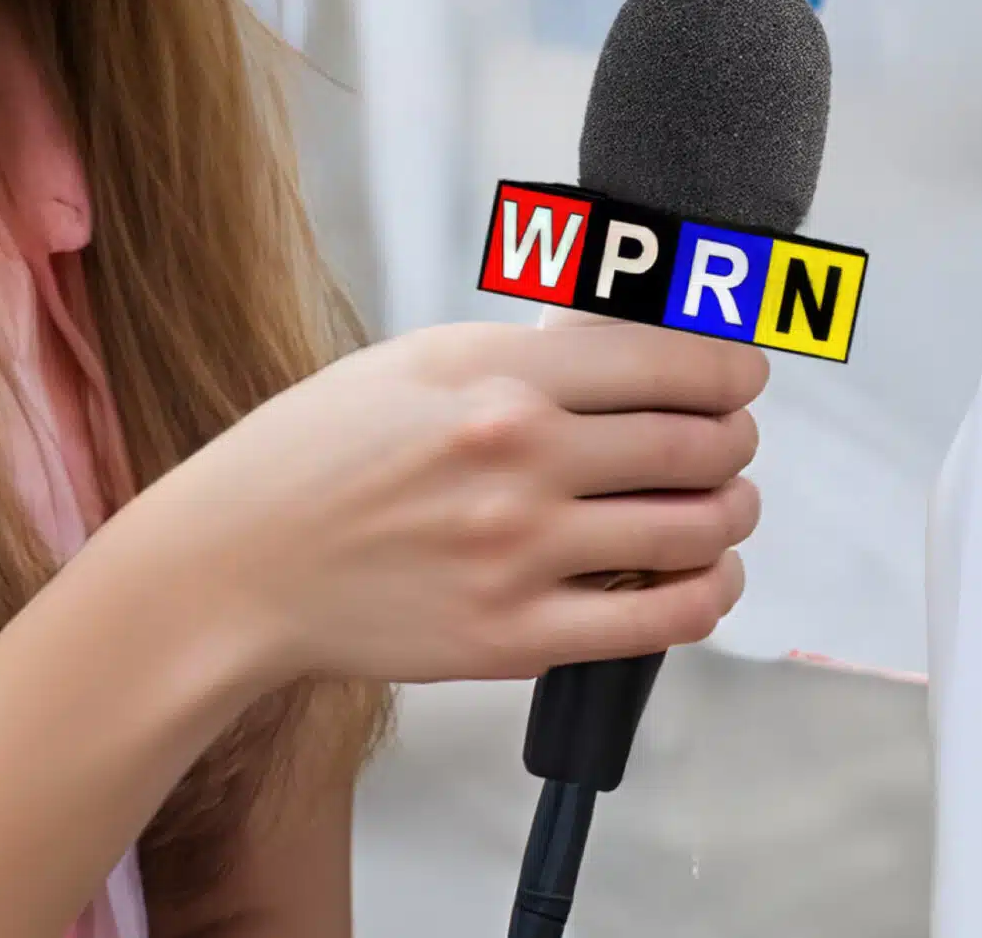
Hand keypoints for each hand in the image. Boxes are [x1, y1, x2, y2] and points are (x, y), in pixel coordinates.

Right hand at [126, 320, 765, 689]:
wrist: (238, 563)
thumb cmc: (319, 452)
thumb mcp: (416, 360)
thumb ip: (522, 353)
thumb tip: (624, 345)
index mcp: (498, 377)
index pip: (666, 359)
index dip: (730, 367)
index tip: (744, 373)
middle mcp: (520, 459)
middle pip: (696, 444)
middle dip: (737, 438)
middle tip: (736, 437)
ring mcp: (521, 553)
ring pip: (694, 530)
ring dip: (734, 513)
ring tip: (728, 505)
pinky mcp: (514, 636)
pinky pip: (658, 621)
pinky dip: (708, 595)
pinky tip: (710, 578)